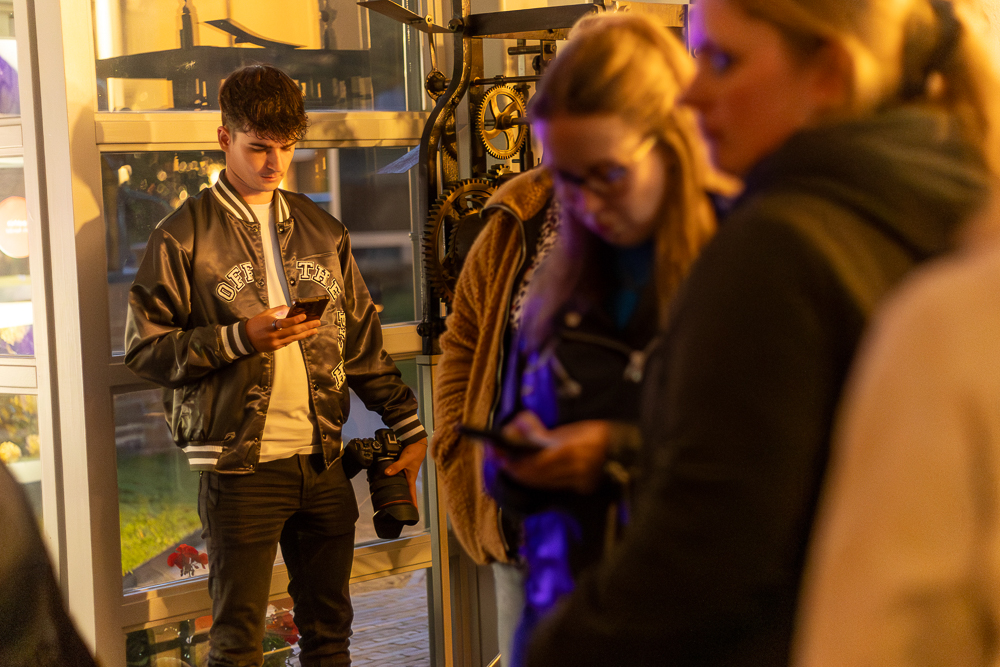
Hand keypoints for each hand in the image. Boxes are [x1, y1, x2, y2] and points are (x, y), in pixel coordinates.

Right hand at [246, 305, 320, 351]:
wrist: (245, 338)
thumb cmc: (256, 323)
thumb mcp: (266, 313)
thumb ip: (279, 310)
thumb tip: (292, 309)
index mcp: (270, 325)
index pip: (285, 322)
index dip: (296, 319)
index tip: (305, 315)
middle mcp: (274, 335)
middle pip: (294, 331)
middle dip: (307, 327)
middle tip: (317, 322)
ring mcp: (276, 343)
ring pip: (294, 338)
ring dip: (306, 334)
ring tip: (315, 330)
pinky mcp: (276, 348)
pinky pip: (289, 342)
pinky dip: (297, 337)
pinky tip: (305, 334)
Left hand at [384, 438, 427, 505]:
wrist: (416, 442)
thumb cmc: (414, 452)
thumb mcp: (405, 460)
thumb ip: (396, 466)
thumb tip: (387, 473)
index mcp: (411, 478)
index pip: (412, 494)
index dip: (413, 503)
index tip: (414, 513)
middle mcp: (409, 477)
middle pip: (406, 491)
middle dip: (404, 500)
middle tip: (400, 509)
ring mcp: (406, 473)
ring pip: (401, 484)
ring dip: (398, 491)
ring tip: (392, 499)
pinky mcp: (402, 468)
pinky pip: (397, 476)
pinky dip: (393, 479)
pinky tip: (387, 481)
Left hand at [498, 411, 612, 494]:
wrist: (623, 449)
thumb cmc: (596, 434)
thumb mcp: (571, 429)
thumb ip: (545, 433)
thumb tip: (518, 425)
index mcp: (571, 450)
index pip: (537, 462)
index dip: (518, 463)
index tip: (504, 458)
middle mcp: (575, 469)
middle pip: (538, 475)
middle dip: (518, 471)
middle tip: (504, 463)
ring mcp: (580, 481)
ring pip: (545, 483)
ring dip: (528, 477)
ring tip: (514, 468)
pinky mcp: (582, 489)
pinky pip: (555, 486)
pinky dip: (541, 481)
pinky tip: (533, 475)